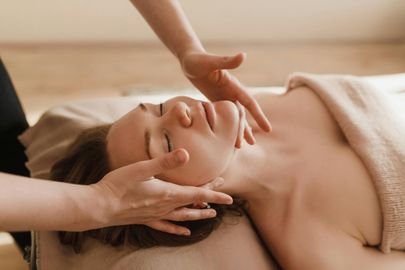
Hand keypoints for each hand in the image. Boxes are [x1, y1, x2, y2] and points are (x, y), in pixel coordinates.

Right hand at [91, 148, 232, 235]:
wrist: (98, 206)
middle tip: (224, 195)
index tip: (229, 197)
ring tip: (211, 215)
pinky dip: (177, 228)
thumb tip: (187, 154)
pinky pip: (166, 226)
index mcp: (167, 193)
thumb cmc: (118, 185)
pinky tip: (184, 231)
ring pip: (183, 216)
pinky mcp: (146, 219)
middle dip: (210, 199)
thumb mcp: (141, 169)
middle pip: (193, 203)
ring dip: (198, 214)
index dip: (215, 194)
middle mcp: (164, 206)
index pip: (197, 193)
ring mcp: (155, 215)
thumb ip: (165, 162)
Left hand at [180, 50, 271, 139]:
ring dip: (238, 130)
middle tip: (250, 144)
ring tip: (242, 145)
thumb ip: (226, 61)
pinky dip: (226, 126)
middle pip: (241, 114)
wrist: (188, 59)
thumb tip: (244, 55)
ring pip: (233, 117)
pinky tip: (226, 136)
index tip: (268, 129)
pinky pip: (222, 116)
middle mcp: (230, 92)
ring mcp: (223, 96)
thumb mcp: (210, 62)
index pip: (250, 103)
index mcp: (233, 85)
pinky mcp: (214, 99)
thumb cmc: (197, 60)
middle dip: (245, 129)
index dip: (259, 116)